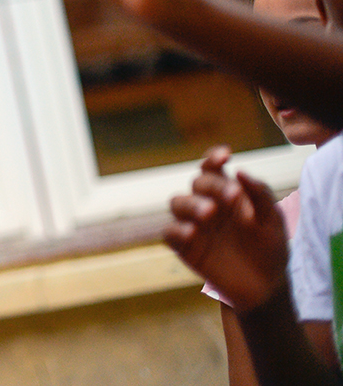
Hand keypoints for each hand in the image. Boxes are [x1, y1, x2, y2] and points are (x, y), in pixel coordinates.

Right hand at [162, 146, 288, 311]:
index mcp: (227, 194)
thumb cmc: (269, 248)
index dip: (213, 158)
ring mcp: (194, 225)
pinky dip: (177, 229)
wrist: (266, 287)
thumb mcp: (273, 220)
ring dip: (192, 204)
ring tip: (209, 213)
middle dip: (212, 185)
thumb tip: (239, 171)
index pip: (213, 169)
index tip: (225, 156)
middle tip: (232, 197)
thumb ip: (260, 194)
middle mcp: (208, 205)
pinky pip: (169, 233)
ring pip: (177, 202)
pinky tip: (192, 233)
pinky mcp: (185, 247)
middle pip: (197, 183)